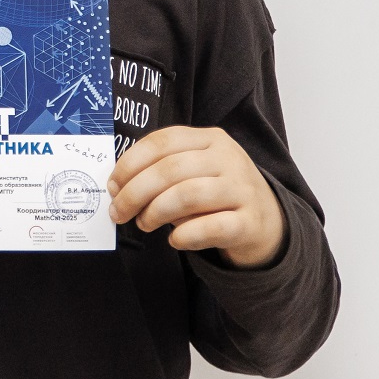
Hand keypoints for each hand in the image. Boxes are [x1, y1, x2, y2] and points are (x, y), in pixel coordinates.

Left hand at [108, 125, 286, 267]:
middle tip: (119, 212)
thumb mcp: (193, 171)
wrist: (266, 222)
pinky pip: (211, 227)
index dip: (130, 164)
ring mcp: (243, 189)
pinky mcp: (251, 222)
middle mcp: (229, 159)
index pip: (161, 142)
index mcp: (210, 139)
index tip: (112, 185)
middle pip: (170, 170)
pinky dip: (184, 235)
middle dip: (134, 193)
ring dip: (155, 213)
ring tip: (144, 224)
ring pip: (187, 196)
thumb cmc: (215, 194)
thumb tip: (117, 188)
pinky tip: (174, 240)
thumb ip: (160, 171)